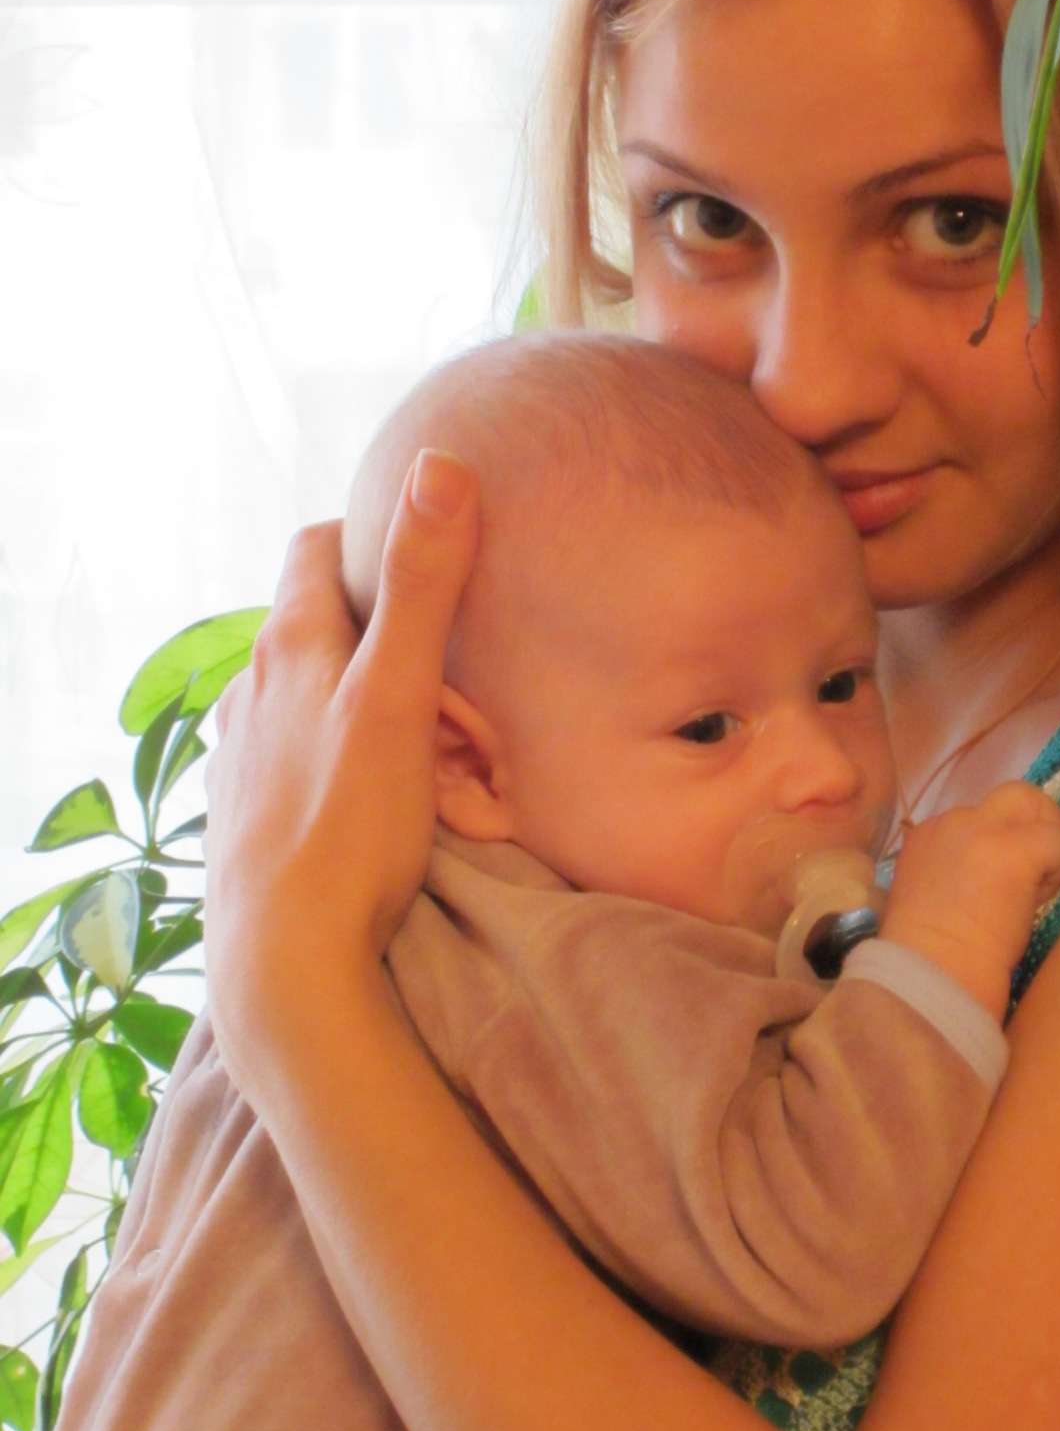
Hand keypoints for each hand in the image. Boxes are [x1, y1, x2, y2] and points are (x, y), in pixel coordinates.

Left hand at [203, 450, 478, 1080]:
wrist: (285, 964)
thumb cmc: (349, 827)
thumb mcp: (402, 696)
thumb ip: (424, 583)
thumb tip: (440, 466)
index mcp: (287, 647)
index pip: (313, 549)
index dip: (367, 539)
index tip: (426, 562)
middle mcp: (248, 691)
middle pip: (315, 625)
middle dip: (381, 634)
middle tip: (449, 676)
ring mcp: (239, 756)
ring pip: (307, 697)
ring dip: (361, 702)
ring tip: (423, 746)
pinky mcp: (243, 816)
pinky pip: (296, 760)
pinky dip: (338, 759)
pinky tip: (373, 802)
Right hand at [881, 781, 1059, 1019]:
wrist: (932, 973)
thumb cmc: (928, 954)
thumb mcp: (932, 897)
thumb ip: (954, 874)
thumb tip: (994, 880)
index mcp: (925, 837)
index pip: (977, 818)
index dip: (998, 845)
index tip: (1000, 884)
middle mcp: (951, 823)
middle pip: (1010, 797)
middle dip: (1032, 823)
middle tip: (1039, 865)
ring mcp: (982, 830)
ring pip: (1032, 803)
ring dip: (1046, 837)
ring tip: (1041, 884)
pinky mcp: (1014, 850)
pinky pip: (1055, 839)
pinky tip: (1044, 897)